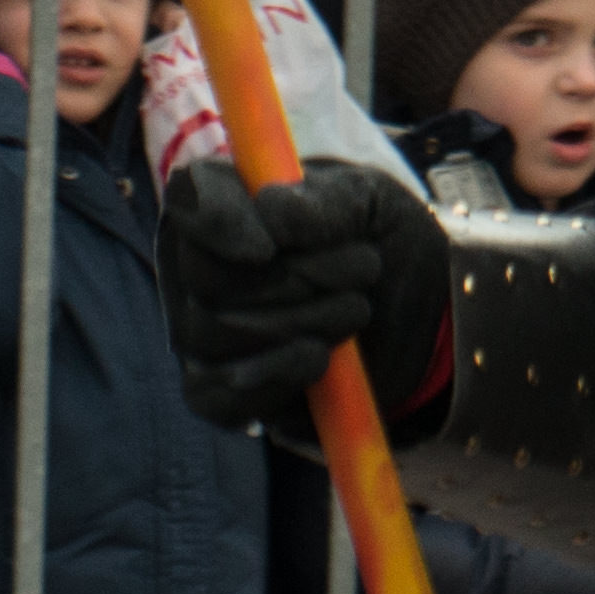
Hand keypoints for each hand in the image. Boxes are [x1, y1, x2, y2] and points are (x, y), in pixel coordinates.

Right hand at [155, 160, 450, 435]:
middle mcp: (194, 261)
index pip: (190, 198)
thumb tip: (271, 210)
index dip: (220, 223)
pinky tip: (320, 359)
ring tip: (356, 307)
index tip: (269, 249)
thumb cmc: (370, 239)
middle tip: (363, 267)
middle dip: (293, 279)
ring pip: (218, 337)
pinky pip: (221, 397)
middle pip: (206, 277)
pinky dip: (277, 378)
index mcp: (221, 196)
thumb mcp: (367, 203)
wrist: (404, 313)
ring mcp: (198, 330)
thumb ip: (324, 200)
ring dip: (303, 324)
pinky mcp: (216, 390)